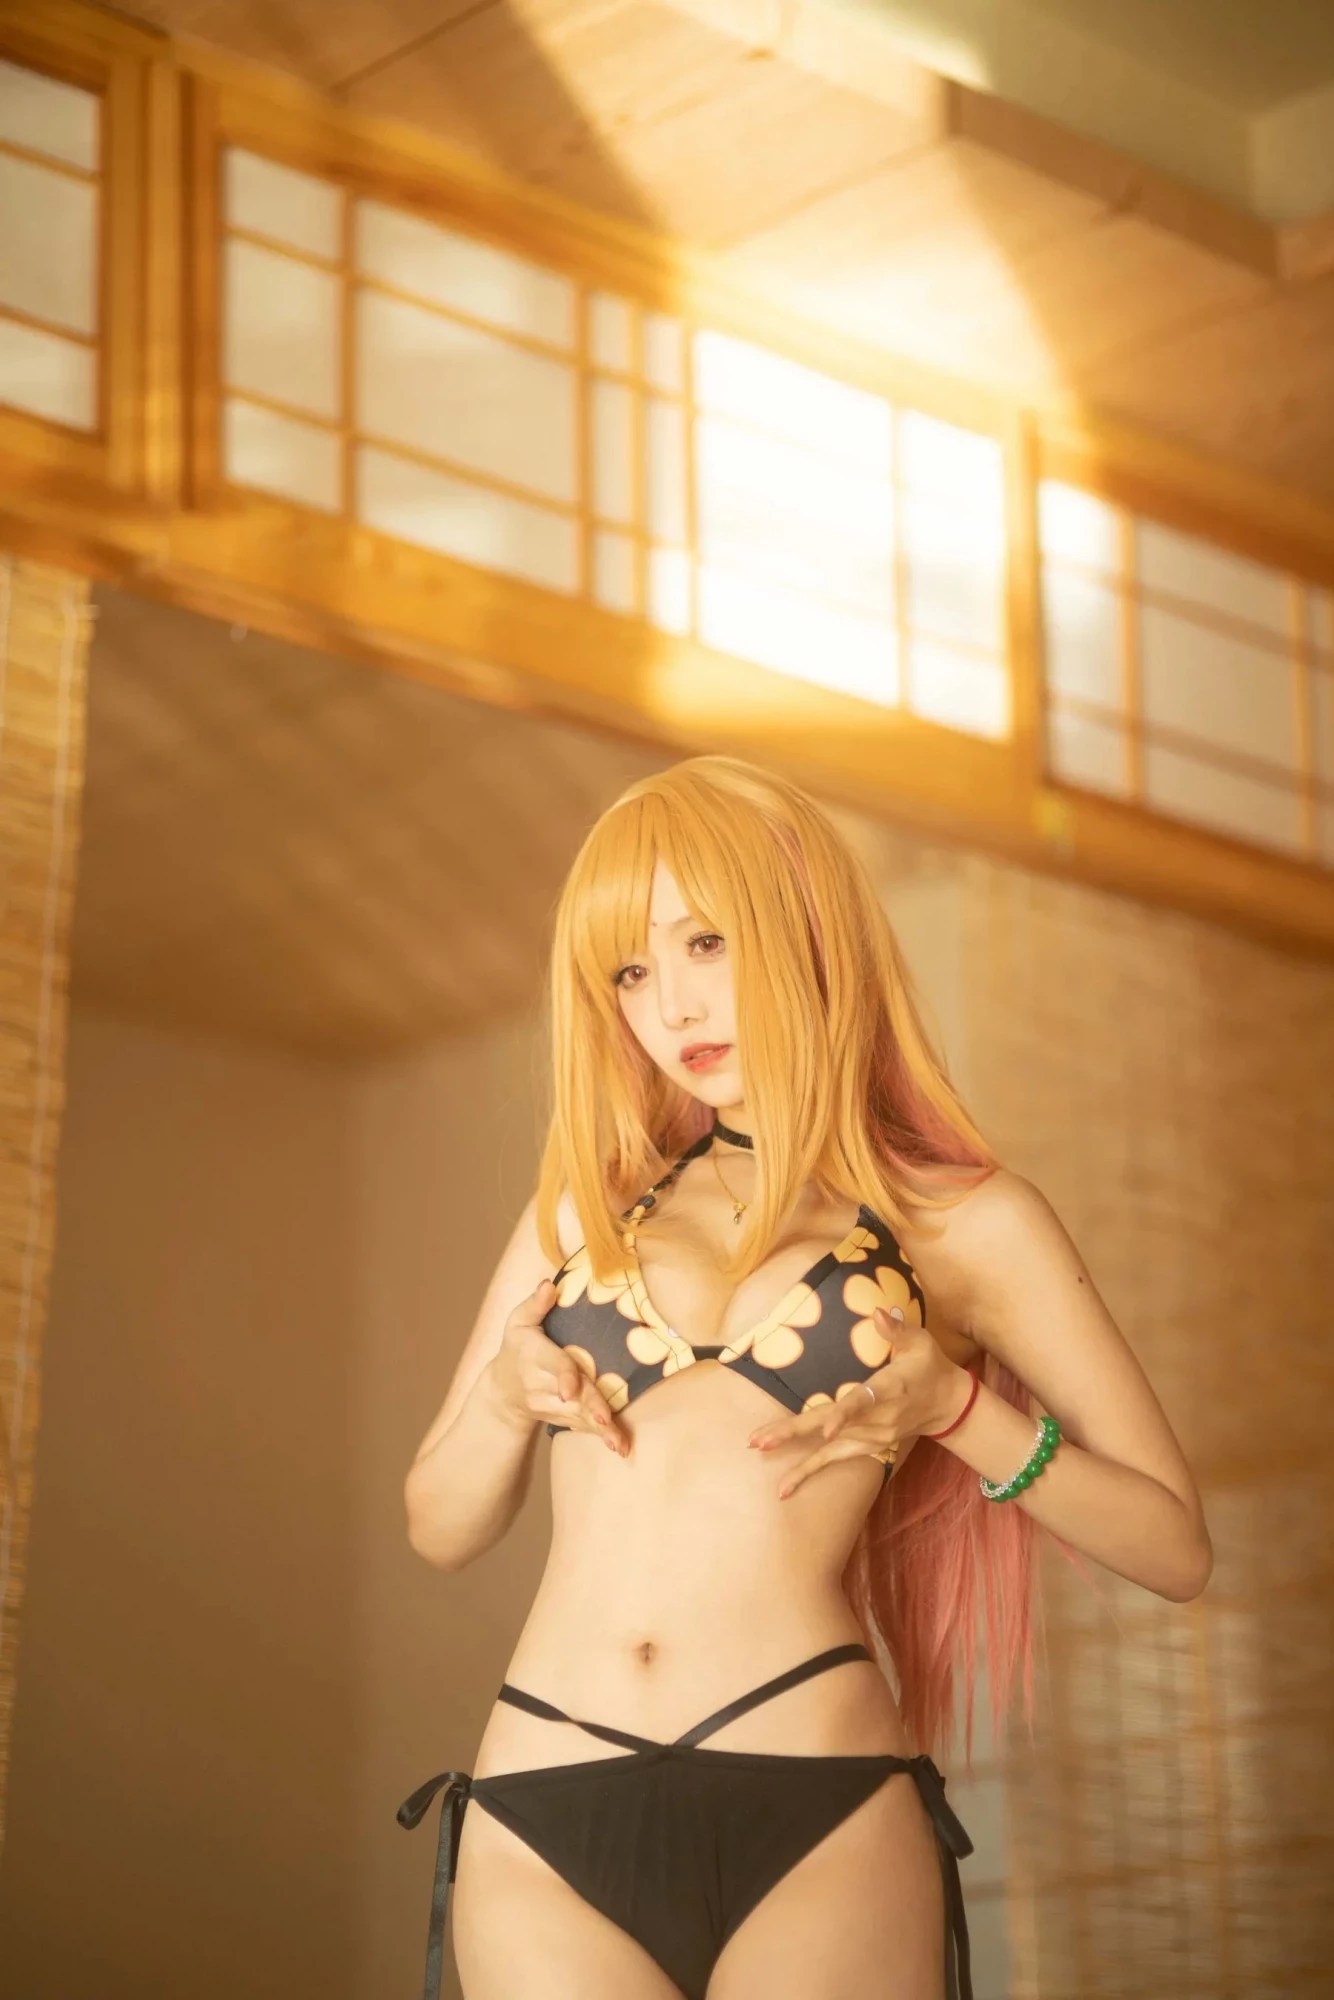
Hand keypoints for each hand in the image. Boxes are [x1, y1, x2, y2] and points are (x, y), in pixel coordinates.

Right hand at [490, 1278, 629, 1455]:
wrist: (503, 1389)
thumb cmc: (518, 1346)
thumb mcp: (519, 1321)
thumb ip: (535, 1304)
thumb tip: (549, 1284)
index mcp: (535, 1355)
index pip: (554, 1364)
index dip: (564, 1376)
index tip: (570, 1390)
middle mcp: (541, 1384)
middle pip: (571, 1395)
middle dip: (589, 1407)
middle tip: (605, 1419)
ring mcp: (550, 1405)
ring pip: (577, 1416)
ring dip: (599, 1429)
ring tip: (619, 1443)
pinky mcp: (561, 1417)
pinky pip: (581, 1426)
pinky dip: (599, 1435)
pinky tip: (618, 1445)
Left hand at [748, 1306, 973, 1496]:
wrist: (945, 1403)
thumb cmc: (928, 1366)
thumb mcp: (920, 1342)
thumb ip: (897, 1329)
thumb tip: (876, 1312)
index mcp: (889, 1389)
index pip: (864, 1404)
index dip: (844, 1416)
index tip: (825, 1429)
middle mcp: (878, 1419)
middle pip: (832, 1426)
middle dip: (794, 1431)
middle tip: (759, 1438)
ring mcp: (871, 1437)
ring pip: (827, 1444)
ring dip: (792, 1447)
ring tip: (758, 1447)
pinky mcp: (866, 1447)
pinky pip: (833, 1460)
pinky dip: (808, 1471)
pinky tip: (783, 1488)